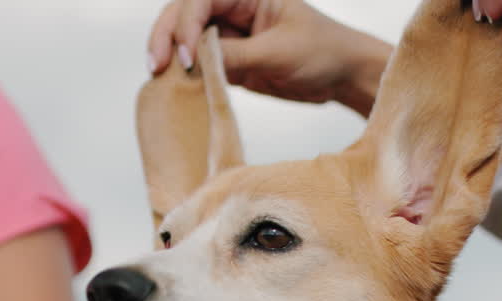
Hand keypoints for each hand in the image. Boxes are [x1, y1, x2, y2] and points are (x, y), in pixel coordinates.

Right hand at [147, 0, 390, 114]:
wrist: (345, 76)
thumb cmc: (324, 52)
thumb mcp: (279, 53)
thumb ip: (237, 56)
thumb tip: (196, 62)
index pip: (201, 0)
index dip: (186, 25)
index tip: (188, 57)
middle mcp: (234, 9)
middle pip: (184, 15)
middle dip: (167, 37)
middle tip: (156, 66)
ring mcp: (231, 35)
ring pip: (188, 41)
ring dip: (173, 58)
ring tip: (160, 79)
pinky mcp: (233, 62)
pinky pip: (202, 66)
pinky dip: (188, 77)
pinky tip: (178, 91)